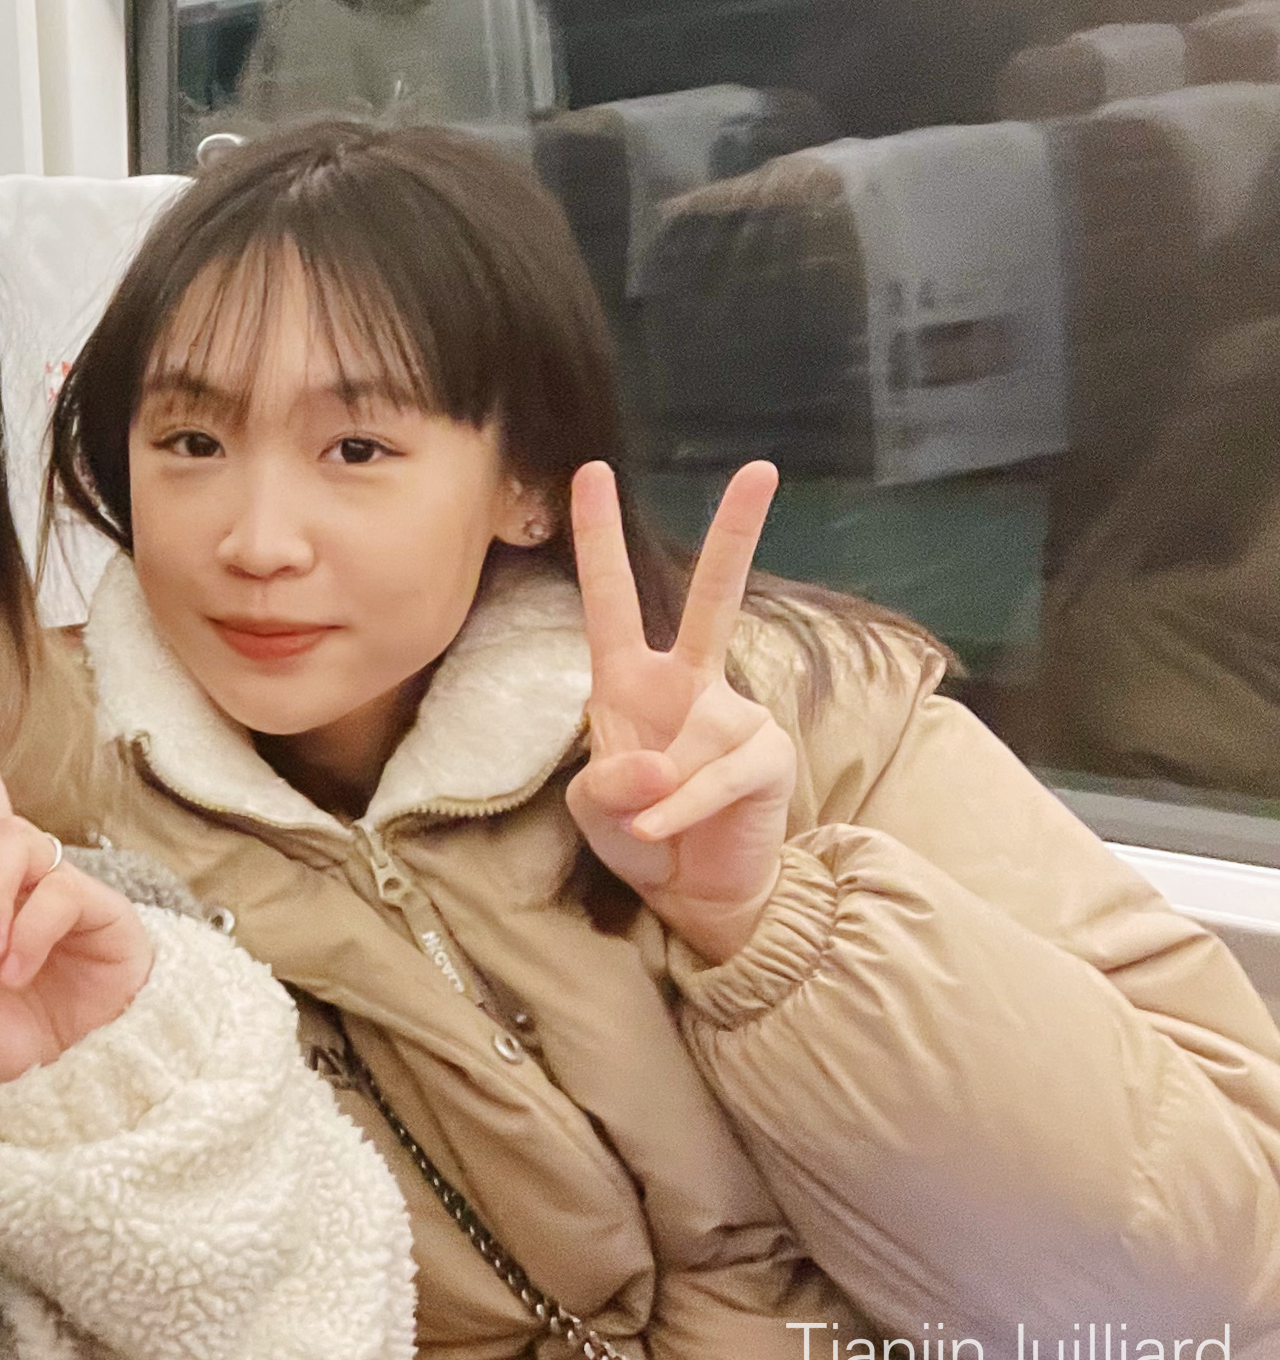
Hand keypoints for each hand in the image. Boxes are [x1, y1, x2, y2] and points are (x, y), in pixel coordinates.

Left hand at [564, 460, 797, 965]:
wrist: (694, 889)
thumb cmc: (639, 832)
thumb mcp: (593, 806)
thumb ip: (607, 782)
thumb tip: (659, 765)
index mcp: (629, 679)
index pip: (610, 598)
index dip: (598, 538)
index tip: (590, 471)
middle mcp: (688, 682)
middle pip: (713, 598)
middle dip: (736, 535)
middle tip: (759, 469)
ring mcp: (735, 713)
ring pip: (689, 739)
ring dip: (660, 794)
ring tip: (653, 825)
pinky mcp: (769, 755)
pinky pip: (715, 778)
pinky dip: (680, 812)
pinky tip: (660, 832)